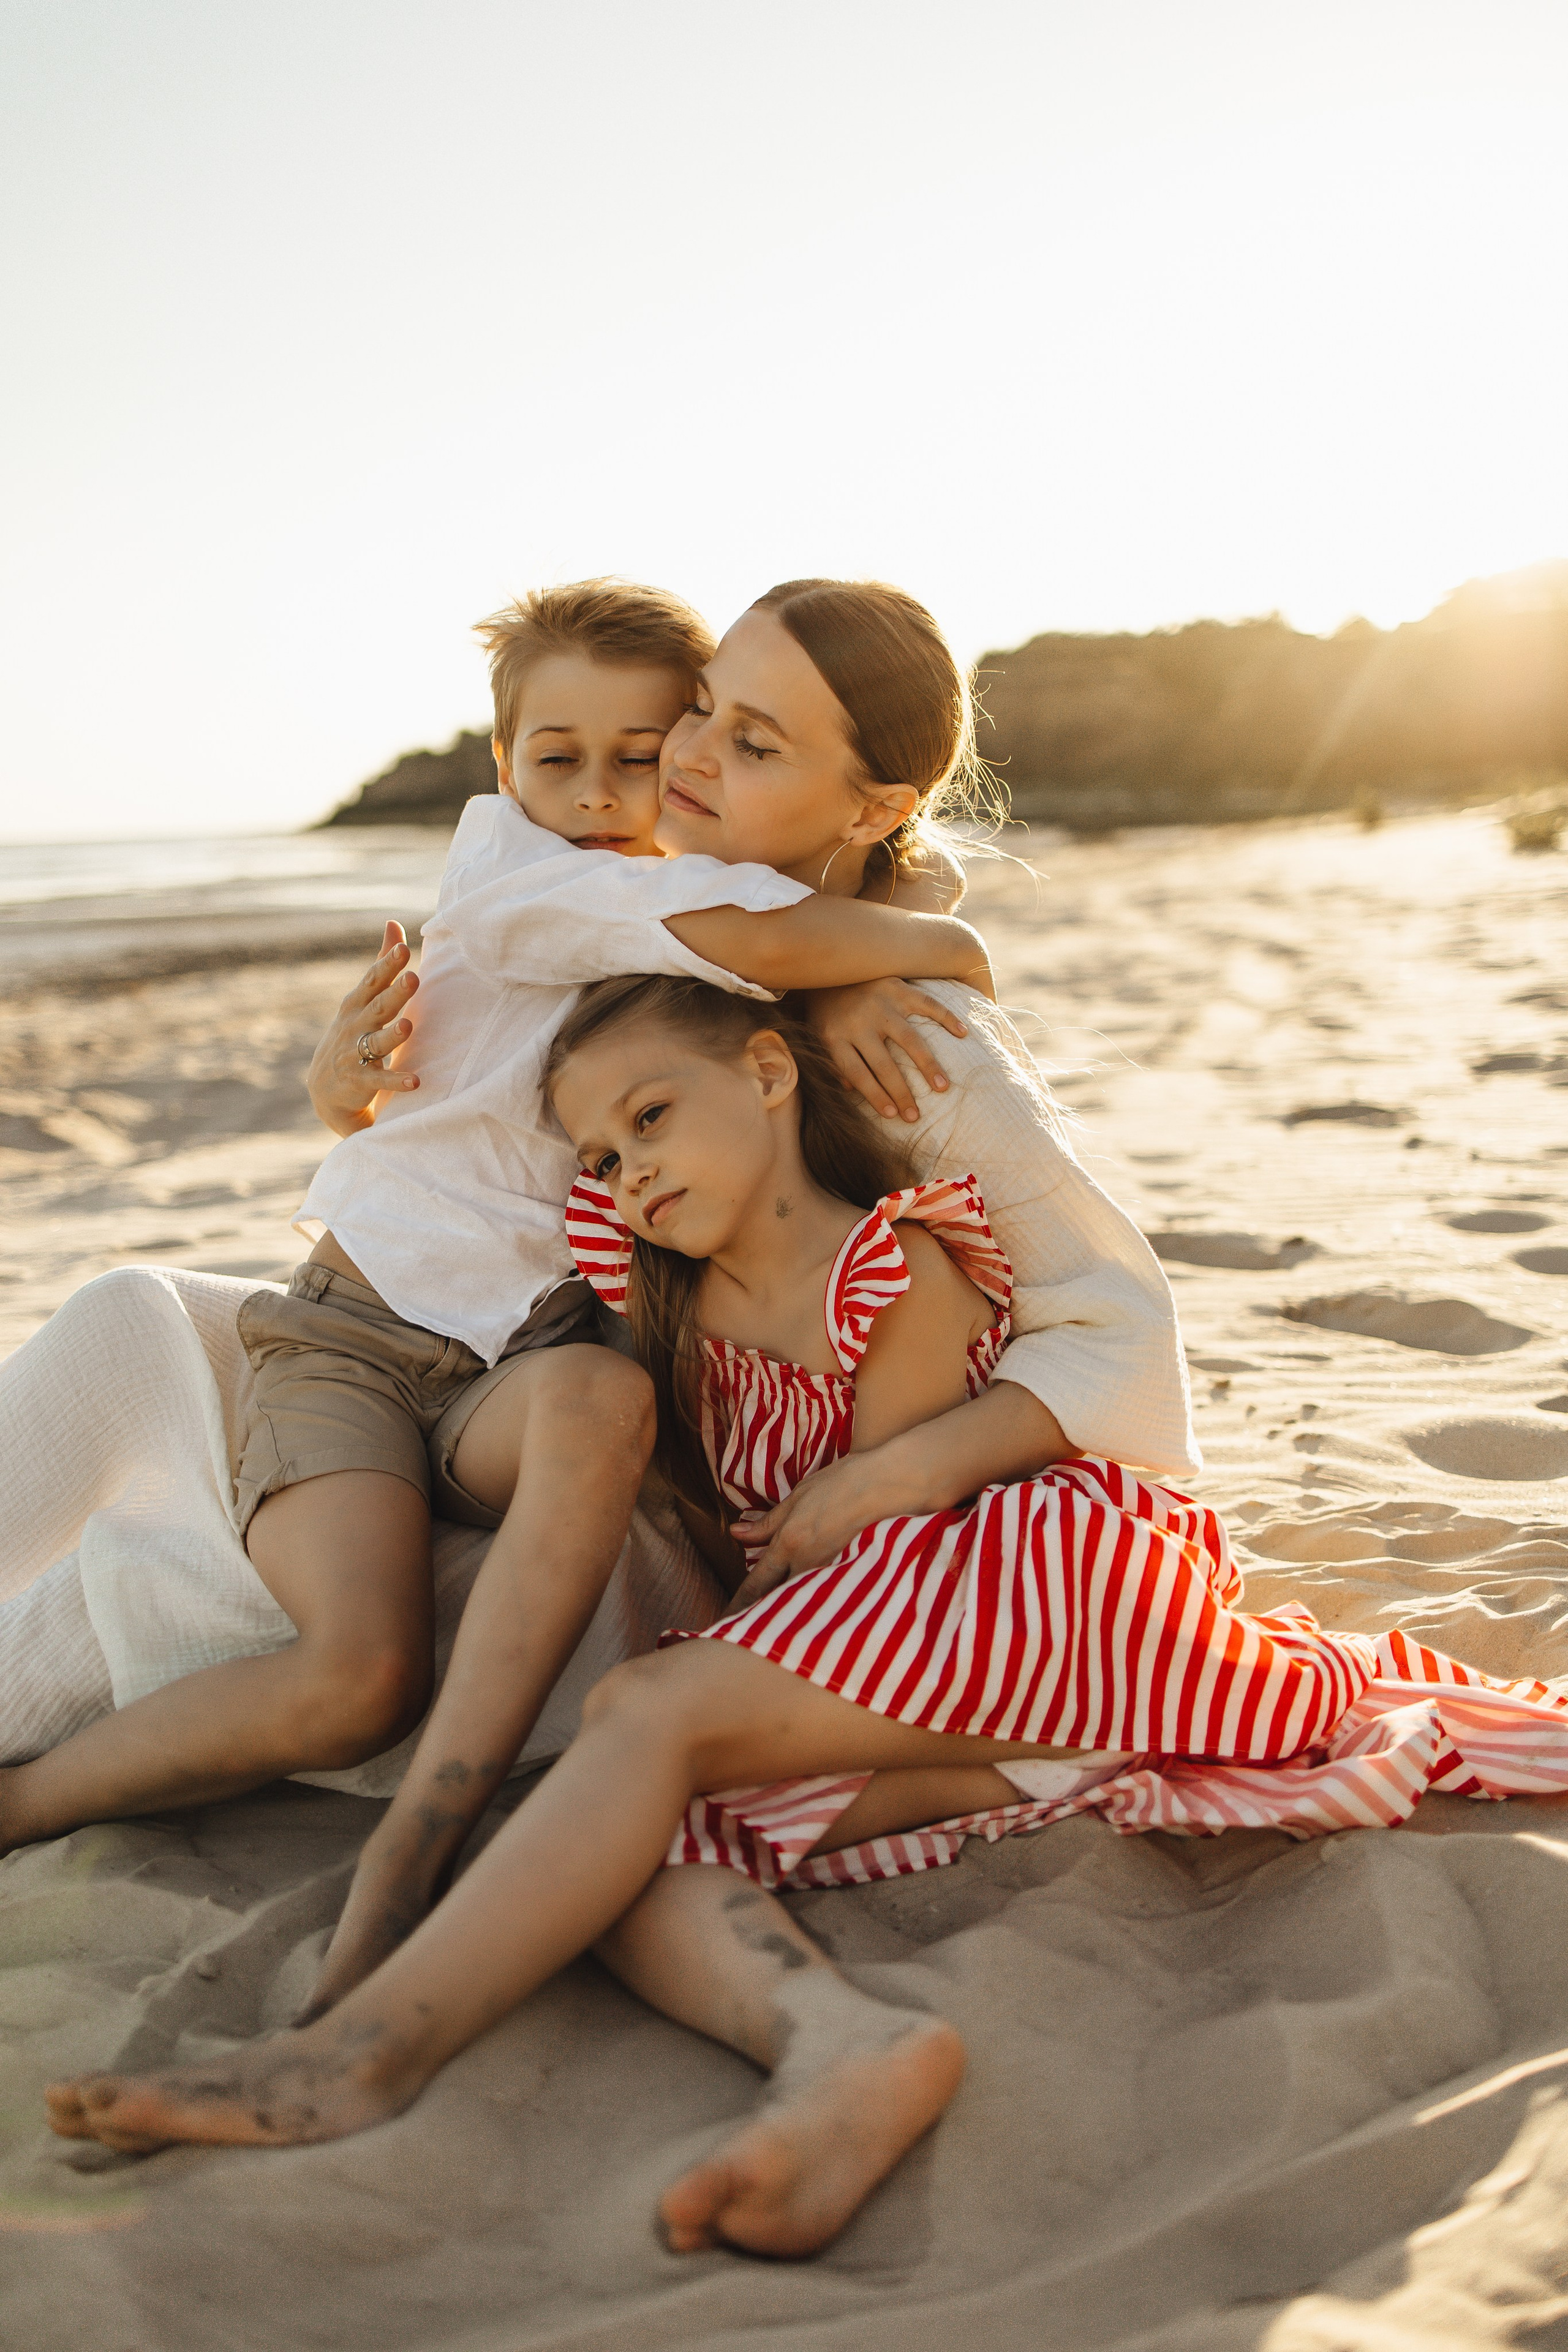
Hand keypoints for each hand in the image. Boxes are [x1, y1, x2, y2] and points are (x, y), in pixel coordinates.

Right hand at [307, 921, 421, 1137]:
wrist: (326, 1088)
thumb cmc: (353, 1032)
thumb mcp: (363, 998)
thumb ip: (382, 963)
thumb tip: (394, 924)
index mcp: (357, 1003)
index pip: (373, 980)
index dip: (387, 965)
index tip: (404, 949)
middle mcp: (355, 1025)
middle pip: (378, 1007)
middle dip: (395, 993)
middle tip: (413, 978)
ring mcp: (354, 1054)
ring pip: (376, 1043)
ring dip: (392, 1035)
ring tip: (408, 1026)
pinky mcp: (359, 1081)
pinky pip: (380, 1080)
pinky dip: (397, 1081)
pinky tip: (416, 1081)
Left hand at [727, 1453, 899, 1608]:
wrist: (881, 1485)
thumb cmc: (838, 1485)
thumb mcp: (795, 1498)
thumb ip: (766, 1523)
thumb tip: (736, 1533)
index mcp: (788, 1544)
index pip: (756, 1584)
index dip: (739, 1606)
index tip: (727, 1621)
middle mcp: (806, 1563)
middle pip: (776, 1600)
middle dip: (760, 1614)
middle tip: (745, 1627)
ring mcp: (828, 1571)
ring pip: (799, 1598)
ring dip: (785, 1608)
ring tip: (773, 1620)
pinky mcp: (847, 1572)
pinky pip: (821, 1591)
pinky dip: (810, 1598)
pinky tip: (807, 1603)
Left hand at [802, 978, 965, 1122]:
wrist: (829, 966)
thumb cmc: (827, 1011)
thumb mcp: (820, 1037)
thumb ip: (833, 1063)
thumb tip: (850, 1090)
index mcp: (835, 1036)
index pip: (858, 1074)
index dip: (875, 1096)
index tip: (892, 1115)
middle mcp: (859, 1021)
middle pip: (884, 1064)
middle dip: (901, 1093)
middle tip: (916, 1116)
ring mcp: (880, 1003)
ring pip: (909, 1039)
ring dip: (928, 1065)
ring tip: (943, 1087)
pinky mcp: (896, 986)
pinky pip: (927, 1003)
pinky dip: (946, 1017)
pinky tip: (962, 1034)